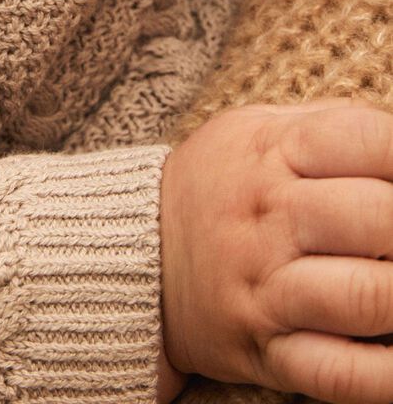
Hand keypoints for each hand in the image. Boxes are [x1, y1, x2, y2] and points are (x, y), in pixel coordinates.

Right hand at [160, 100, 392, 403]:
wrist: (133, 247)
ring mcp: (265, 286)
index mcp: (272, 151)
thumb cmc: (218, 182)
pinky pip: (336, 372)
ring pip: (364, 298)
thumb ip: (330, 125)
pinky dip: (384, 376)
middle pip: (377, 217)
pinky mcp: (263, 349)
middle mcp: (269, 216)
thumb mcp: (255, 128)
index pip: (367, 140)